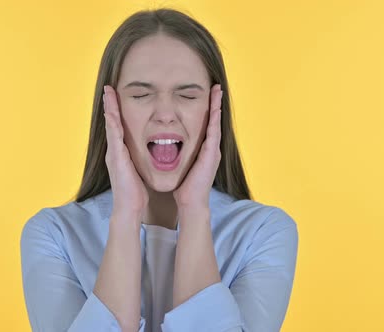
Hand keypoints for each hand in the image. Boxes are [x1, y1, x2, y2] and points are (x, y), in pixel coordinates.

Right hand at [103, 85, 148, 220]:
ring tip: (108, 93)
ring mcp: (113, 153)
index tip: (116, 97)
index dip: (116, 112)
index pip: (118, 128)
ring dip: (109, 108)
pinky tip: (111, 112)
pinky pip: (114, 136)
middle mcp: (115, 151)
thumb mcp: (139, 171)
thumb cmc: (135, 192)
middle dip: (109, 105)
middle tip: (108, 88)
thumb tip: (148, 154)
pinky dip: (112, 122)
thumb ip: (140, 161)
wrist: (129, 208)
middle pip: (111, 123)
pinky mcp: (116, 157)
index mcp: (121, 153)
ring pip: (110, 125)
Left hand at [173, 84, 222, 210]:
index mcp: (202, 148)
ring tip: (218, 91)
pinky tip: (215, 109)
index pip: (205, 124)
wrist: (190, 202)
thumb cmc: (183, 185)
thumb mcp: (179, 163)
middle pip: (213, 120)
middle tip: (216, 86)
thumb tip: (164, 145)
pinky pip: (214, 133)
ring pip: (216, 123)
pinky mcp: (211, 155)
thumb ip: (176, 153)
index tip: (206, 93)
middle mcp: (210, 147)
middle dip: (215, 102)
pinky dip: (215, 120)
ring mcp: (212, 150)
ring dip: (217, 106)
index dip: (207, 108)